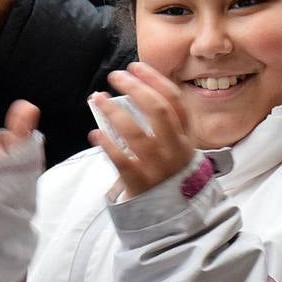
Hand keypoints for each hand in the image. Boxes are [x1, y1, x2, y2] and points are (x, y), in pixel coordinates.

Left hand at [90, 61, 194, 198]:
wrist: (178, 214)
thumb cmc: (172, 174)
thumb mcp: (179, 147)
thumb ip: (166, 124)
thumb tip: (137, 92)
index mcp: (186, 136)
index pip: (174, 100)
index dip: (155, 80)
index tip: (136, 66)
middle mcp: (175, 148)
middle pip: (157, 110)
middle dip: (135, 88)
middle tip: (115, 76)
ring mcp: (158, 166)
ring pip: (137, 133)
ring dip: (114, 112)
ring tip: (97, 98)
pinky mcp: (141, 183)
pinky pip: (122, 160)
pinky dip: (107, 145)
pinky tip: (95, 133)